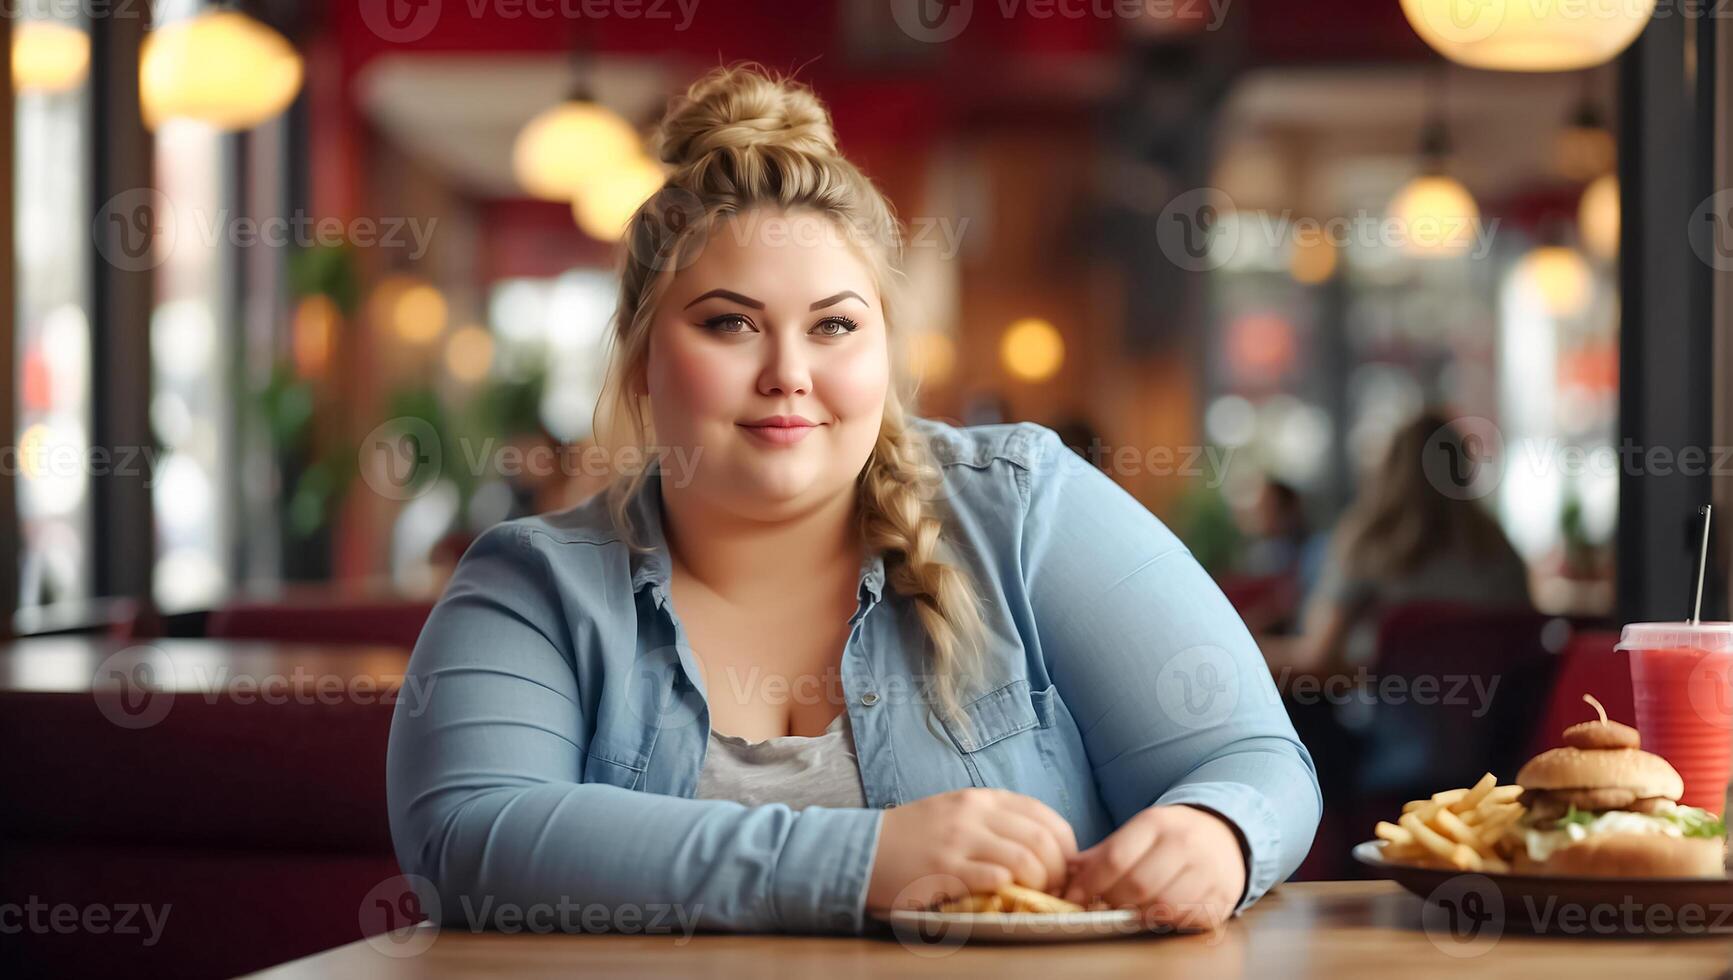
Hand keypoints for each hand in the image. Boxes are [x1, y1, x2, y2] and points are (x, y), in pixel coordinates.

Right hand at [865, 788, 1078, 910]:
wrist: (864, 848)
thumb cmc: (915, 836)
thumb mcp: (959, 813)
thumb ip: (997, 822)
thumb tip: (1044, 848)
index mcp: (983, 798)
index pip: (1045, 817)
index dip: (1067, 847)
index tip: (1065, 868)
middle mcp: (974, 813)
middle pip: (1042, 839)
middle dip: (1059, 870)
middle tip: (1054, 890)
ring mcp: (959, 840)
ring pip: (1024, 860)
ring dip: (1039, 884)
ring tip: (1033, 897)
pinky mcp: (944, 869)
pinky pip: (994, 879)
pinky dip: (1009, 892)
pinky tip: (1005, 899)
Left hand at [1061, 804, 1245, 929]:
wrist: (1224, 835)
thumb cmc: (1169, 838)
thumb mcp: (1137, 833)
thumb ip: (1102, 854)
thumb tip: (1065, 873)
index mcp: (1156, 823)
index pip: (1116, 858)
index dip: (1090, 883)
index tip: (1074, 897)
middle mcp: (1184, 843)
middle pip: (1137, 885)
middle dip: (1113, 902)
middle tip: (1102, 907)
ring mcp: (1207, 869)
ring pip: (1163, 905)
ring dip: (1140, 914)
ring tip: (1130, 911)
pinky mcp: (1223, 894)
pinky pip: (1188, 918)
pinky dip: (1168, 921)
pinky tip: (1158, 913)